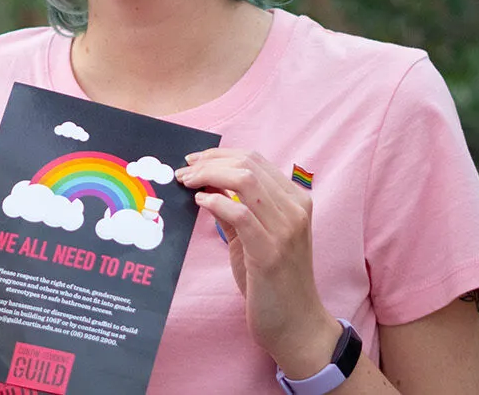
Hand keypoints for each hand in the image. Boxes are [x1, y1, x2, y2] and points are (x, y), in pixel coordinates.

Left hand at [175, 149, 341, 378]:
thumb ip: (237, 210)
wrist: (296, 324)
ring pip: (244, 181)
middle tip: (183, 172)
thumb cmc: (272, 281)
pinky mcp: (270, 252)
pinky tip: (200, 203)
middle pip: (248, 164)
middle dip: (209, 162)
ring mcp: (286, 229)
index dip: (219, 155)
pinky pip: (240, 214)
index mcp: (296, 200)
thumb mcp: (256, 237)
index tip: (193, 161)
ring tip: (187, 184)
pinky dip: (215, 201)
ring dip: (208, 176)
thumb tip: (206, 184)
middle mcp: (296, 209)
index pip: (255, 160)